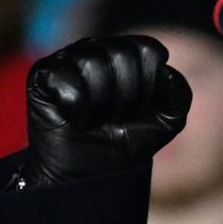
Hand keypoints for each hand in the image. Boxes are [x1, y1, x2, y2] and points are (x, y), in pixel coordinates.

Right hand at [23, 35, 192, 184]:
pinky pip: (65, 79)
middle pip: (122, 54)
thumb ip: (179, 93)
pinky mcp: (42, 76)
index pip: (147, 48)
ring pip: (92, 64)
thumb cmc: (128, 143)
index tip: (139, 108)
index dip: (148, 85)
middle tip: (116, 117)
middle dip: (127, 96)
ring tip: (95, 119)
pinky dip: (75, 107)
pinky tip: (74, 119)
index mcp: (126, 52)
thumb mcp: (167, 120)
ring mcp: (68, 59)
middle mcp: (96, 49)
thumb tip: (166, 71)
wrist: (94, 175)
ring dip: (101, 104)